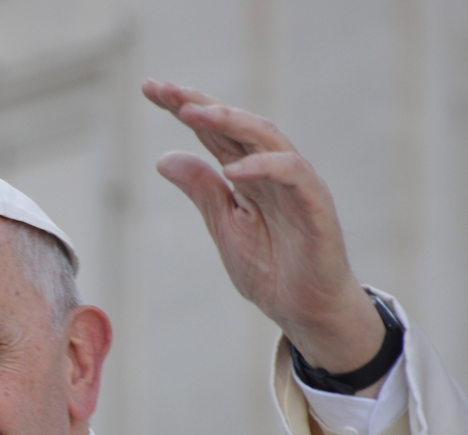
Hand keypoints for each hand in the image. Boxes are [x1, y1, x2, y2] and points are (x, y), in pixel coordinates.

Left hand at [143, 80, 385, 385]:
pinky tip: (232, 170)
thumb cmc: (272, 271)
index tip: (150, 90)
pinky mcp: (317, 205)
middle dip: (199, 104)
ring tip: (192, 114)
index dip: (184, 107)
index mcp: (248, 175)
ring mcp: (296, 185)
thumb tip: (163, 159)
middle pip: (236, 125)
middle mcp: (272, 171)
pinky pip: (293, 174)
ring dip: (229, 122)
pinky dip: (264, 167)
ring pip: (266, 137)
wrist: (306, 312)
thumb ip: (203, 192)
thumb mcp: (225, 229)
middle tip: (164, 90)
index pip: (214, 133)